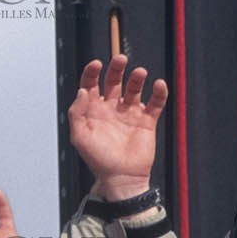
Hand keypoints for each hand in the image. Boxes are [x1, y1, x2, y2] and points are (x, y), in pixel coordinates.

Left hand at [68, 55, 166, 200]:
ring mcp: (130, 114)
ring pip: (134, 88)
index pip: (91, 84)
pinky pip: (155, 103)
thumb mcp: (79, 137)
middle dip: (116, 68)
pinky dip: (159, 92)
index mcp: (93, 110)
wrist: (121, 178)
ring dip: (137, 78)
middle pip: (114, 80)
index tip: (96, 64)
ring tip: (140, 73)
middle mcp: (111, 108)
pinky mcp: (146, 121)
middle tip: (120, 59)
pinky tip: (158, 85)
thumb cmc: (98, 160)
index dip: (92, 72)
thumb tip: (82, 91)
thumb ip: (77, 113)